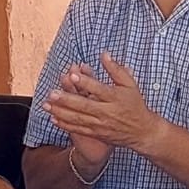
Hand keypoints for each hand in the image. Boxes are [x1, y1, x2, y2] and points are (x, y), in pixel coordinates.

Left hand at [43, 53, 163, 153]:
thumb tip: (104, 54)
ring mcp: (101, 124)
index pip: (98, 89)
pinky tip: (53, 118)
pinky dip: (66, 125)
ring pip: (78, 118)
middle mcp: (107, 112)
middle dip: (67, 100)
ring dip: (61, 112)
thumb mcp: (130, 85)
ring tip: (46, 104)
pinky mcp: (97, 134)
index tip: (73, 75)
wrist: (142, 131)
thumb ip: (116, 70)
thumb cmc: (135, 104)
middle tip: (52, 92)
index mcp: (115, 98)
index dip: (85, 82)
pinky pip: (79, 129)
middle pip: (84, 105)